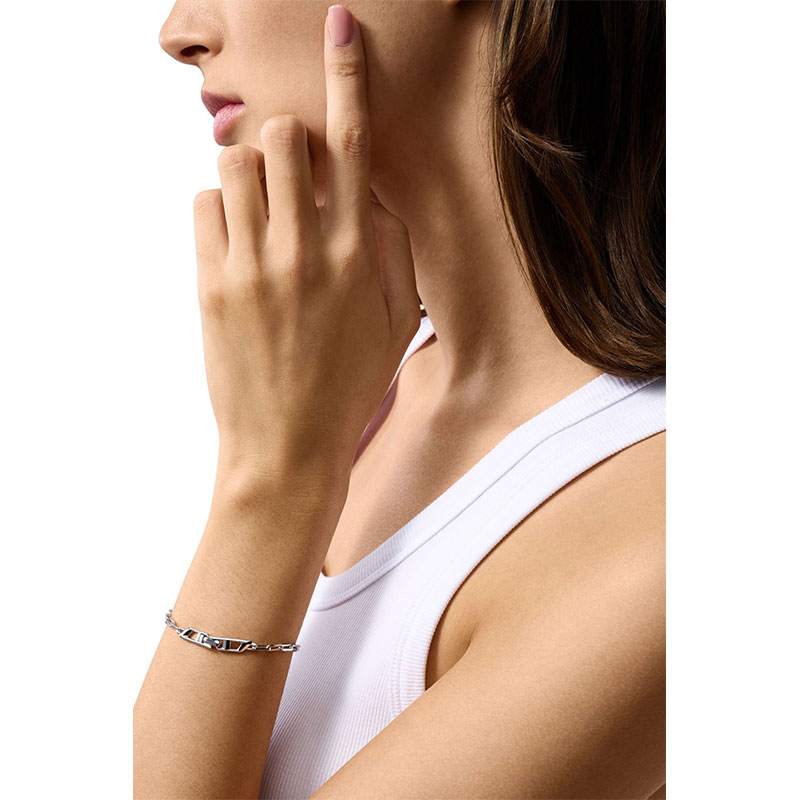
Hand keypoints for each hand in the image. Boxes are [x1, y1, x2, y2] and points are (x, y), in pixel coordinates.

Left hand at [191, 5, 419, 485]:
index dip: (348, 76)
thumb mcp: (396, 324)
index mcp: (358, 256)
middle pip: (282, 137)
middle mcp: (305, 250)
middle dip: (285, 141)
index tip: (340, 26)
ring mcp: (253, 267)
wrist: (288, 446)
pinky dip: (220, 211)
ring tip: (261, 215)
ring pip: (234, 163)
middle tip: (290, 176)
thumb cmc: (348, 387)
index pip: (353, 145)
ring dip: (249, 173)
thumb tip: (377, 196)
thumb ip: (393, 252)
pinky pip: (203, 206)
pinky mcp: (211, 285)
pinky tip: (237, 246)